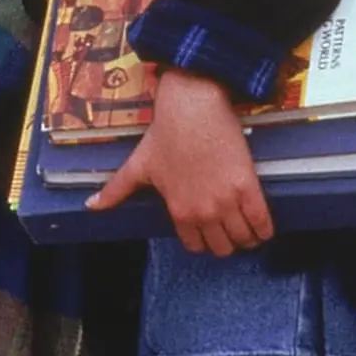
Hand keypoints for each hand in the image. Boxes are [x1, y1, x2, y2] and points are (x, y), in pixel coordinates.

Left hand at [90, 68, 273, 256]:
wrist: (193, 106)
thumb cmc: (165, 134)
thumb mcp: (138, 165)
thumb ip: (116, 191)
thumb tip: (91, 207)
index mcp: (178, 211)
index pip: (195, 246)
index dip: (203, 240)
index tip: (208, 231)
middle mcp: (203, 212)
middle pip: (223, 248)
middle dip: (226, 242)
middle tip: (229, 228)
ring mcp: (227, 202)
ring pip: (244, 239)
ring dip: (246, 238)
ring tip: (246, 227)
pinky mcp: (248, 188)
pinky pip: (263, 223)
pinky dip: (264, 228)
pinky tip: (261, 224)